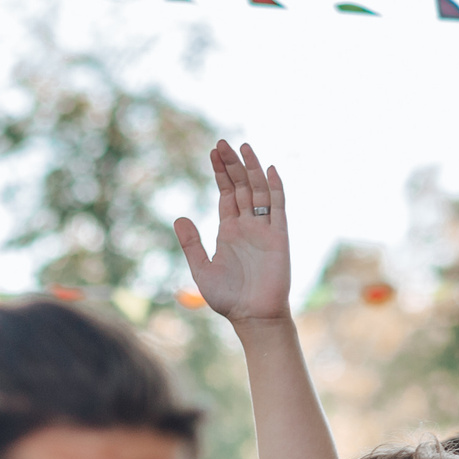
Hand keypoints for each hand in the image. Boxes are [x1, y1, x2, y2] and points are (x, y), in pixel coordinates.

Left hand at [173, 141, 292, 325]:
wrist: (252, 315)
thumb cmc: (228, 297)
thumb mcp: (202, 269)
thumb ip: (191, 243)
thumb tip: (178, 217)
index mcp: (229, 230)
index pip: (226, 194)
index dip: (220, 173)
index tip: (213, 152)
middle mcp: (247, 225)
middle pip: (241, 186)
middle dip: (232, 165)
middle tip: (222, 142)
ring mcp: (264, 228)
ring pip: (258, 191)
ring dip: (251, 169)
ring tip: (243, 147)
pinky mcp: (279, 236)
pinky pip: (278, 207)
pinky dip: (275, 188)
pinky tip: (269, 170)